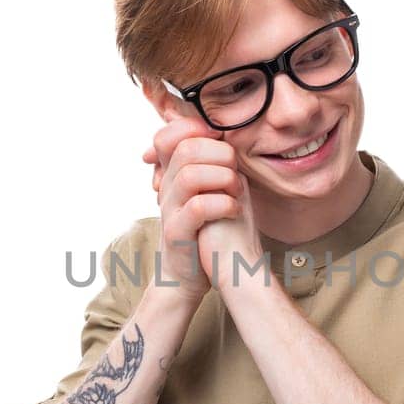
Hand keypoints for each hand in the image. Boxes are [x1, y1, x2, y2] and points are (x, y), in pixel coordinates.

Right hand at [143, 117, 261, 295]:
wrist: (188, 274)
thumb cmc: (204, 230)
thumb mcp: (207, 191)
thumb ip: (212, 165)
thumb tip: (227, 136)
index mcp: (172, 174)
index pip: (169, 136)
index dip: (194, 128)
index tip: (219, 140)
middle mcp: (166, 188)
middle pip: (185, 149)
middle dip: (219, 153)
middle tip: (234, 170)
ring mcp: (170, 210)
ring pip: (190, 175)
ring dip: (222, 178)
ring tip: (236, 190)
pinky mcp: (177, 233)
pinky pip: (198, 207)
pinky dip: (223, 204)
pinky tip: (234, 209)